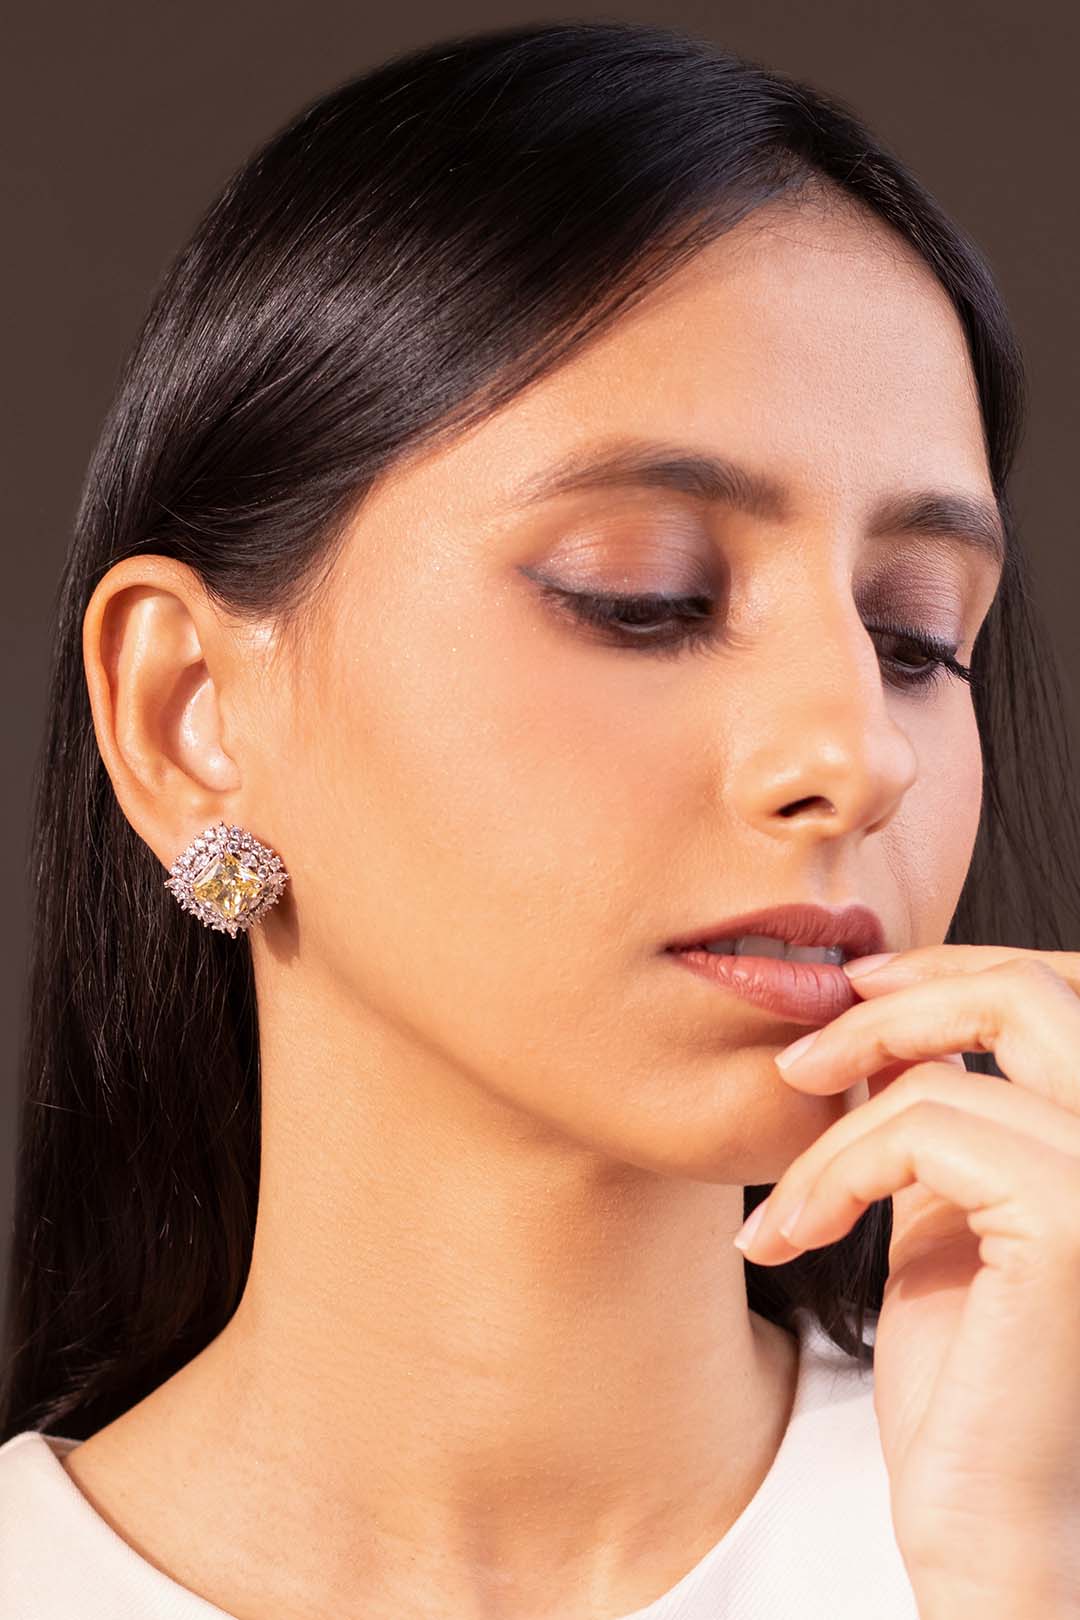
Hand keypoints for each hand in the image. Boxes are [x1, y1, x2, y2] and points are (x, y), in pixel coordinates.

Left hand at [732, 944, 1079, 1608]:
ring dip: (835, 1124)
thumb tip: (894, 1020)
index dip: (955, 970)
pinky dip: (833, 1170)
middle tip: (799, 1060)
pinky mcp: (1075, 1221)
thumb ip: (944, 1115)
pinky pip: (921, 1131)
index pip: (1065, 992)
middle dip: (895, 1003)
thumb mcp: (951, 1211)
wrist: (985, 1521)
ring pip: (950, 1066)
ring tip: (784, 1203)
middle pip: (1028, 991)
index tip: (855, 992)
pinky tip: (792, 1236)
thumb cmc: (970, 1378)